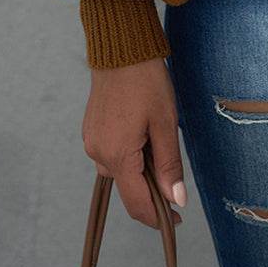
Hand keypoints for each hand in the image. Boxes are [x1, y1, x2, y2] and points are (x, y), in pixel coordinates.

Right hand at [81, 57, 186, 229]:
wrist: (121, 48)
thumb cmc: (147, 80)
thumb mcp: (165, 123)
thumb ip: (168, 165)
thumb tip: (175, 200)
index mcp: (117, 155)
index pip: (136, 202)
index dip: (158, 216)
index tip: (176, 218)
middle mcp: (97, 153)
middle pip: (127, 188)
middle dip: (150, 187)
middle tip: (172, 166)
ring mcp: (91, 142)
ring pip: (119, 172)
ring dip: (138, 169)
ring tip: (156, 139)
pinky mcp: (90, 131)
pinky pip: (110, 155)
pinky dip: (127, 155)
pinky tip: (141, 133)